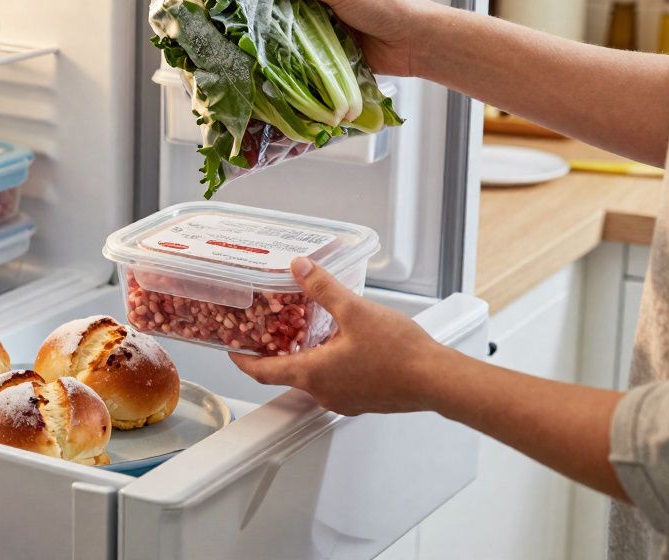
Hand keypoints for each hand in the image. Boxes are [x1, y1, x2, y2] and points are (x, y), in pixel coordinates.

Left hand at [230, 257, 452, 415]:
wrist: (436, 380)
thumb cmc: (399, 353)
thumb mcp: (354, 311)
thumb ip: (323, 288)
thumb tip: (299, 267)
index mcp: (313, 374)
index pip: (263, 372)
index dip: (243, 361)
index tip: (232, 351)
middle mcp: (324, 393)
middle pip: (288, 374)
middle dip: (277, 353)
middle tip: (271, 331)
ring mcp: (344, 400)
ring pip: (314, 378)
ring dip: (305, 358)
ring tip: (307, 332)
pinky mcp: (363, 400)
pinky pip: (335, 383)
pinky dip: (328, 365)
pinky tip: (343, 346)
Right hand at [256, 0, 440, 77]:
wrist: (417, 43)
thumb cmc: (385, 5)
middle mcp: (328, 0)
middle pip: (291, 4)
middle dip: (271, 11)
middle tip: (237, 17)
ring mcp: (330, 27)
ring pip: (297, 30)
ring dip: (282, 36)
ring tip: (247, 39)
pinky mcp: (333, 52)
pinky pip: (309, 53)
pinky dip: (296, 55)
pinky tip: (272, 59)